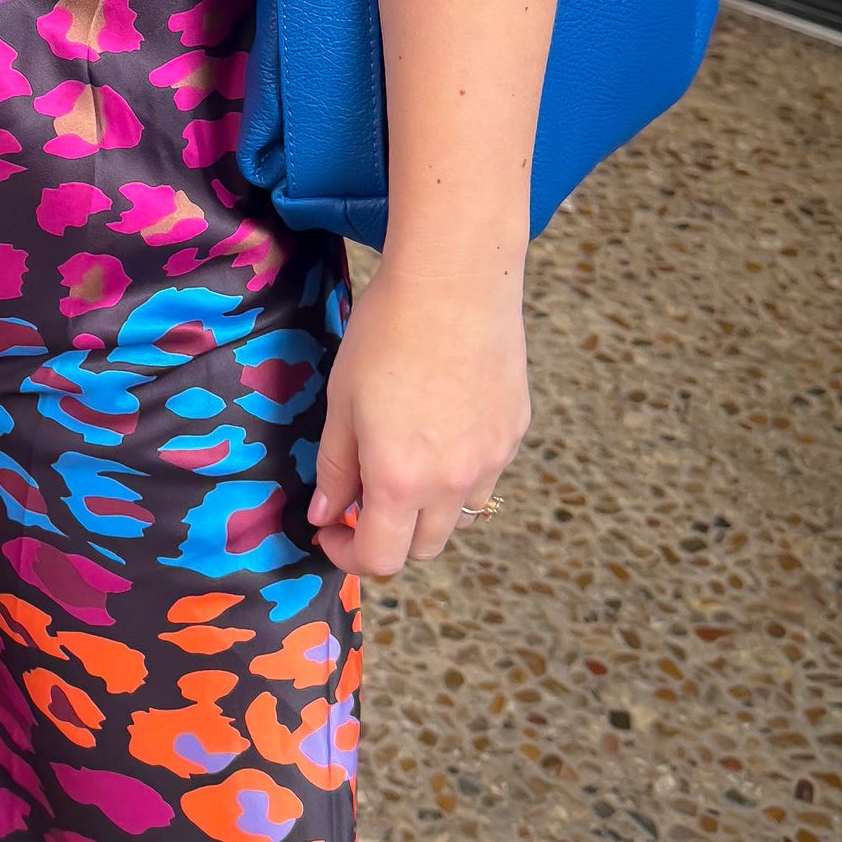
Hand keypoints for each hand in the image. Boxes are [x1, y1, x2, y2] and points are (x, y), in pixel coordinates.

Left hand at [308, 254, 529, 575]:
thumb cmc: (386, 336)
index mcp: (401, 480)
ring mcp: (492, 459)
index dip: (348, 556)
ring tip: (402, 465)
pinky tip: (438, 430)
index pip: (381, 559)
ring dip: (426, 511)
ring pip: (459, 517)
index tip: (330, 531)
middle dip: (387, 537)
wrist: (454, 282)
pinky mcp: (514, 432)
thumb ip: (335, 469)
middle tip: (360, 501)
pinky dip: (458, 475)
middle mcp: (453, 482)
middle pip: (423, 548)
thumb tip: (326, 514)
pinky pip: (485, 476)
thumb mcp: (342, 405)